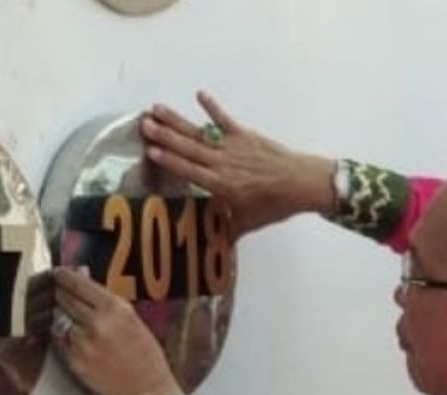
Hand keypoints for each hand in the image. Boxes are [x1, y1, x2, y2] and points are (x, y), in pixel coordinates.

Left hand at [52, 268, 183, 394]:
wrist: (147, 391)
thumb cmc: (147, 358)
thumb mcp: (134, 322)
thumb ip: (109, 305)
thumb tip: (86, 287)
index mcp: (116, 309)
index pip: (79, 284)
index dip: (64, 277)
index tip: (58, 273)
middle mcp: (97, 322)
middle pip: (64, 298)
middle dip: (59, 294)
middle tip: (57, 291)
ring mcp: (83, 342)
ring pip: (59, 319)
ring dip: (62, 317)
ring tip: (73, 321)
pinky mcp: (74, 359)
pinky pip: (59, 341)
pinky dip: (63, 338)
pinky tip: (76, 340)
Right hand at [140, 92, 335, 235]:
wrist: (303, 184)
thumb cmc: (276, 205)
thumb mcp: (251, 222)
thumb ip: (231, 230)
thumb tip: (218, 247)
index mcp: (222, 186)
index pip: (190, 171)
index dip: (170, 161)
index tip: (151, 151)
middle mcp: (223, 164)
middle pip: (189, 148)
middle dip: (165, 136)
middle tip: (144, 125)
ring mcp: (234, 147)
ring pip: (200, 133)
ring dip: (178, 121)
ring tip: (156, 109)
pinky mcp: (246, 135)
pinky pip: (225, 120)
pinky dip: (213, 107)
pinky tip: (199, 94)